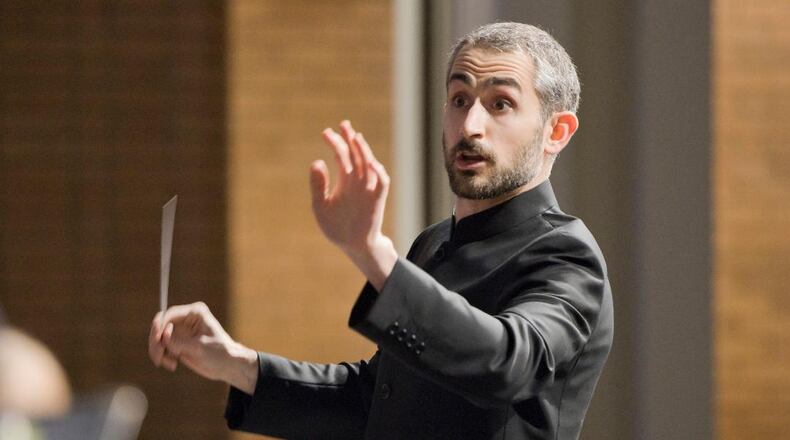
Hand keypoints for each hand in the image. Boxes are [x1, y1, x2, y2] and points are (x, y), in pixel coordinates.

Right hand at [148, 302, 257, 393]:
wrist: (227, 366)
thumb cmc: (219, 353)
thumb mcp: (199, 348)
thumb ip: (179, 342)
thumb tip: (163, 336)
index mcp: (195, 312)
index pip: (169, 314)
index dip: (160, 327)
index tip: (158, 341)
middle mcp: (186, 318)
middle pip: (160, 325)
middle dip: (156, 341)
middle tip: (159, 357)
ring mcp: (181, 331)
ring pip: (158, 337)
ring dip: (158, 350)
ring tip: (169, 364)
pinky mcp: (177, 342)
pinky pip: (161, 347)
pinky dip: (162, 356)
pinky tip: (172, 365)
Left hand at [309, 120, 397, 288]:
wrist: (353, 246)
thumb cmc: (336, 227)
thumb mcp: (320, 205)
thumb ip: (318, 185)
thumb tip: (316, 162)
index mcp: (344, 181)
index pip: (341, 156)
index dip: (335, 143)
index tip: (326, 132)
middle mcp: (357, 181)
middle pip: (356, 155)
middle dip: (350, 140)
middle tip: (343, 124)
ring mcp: (368, 189)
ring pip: (368, 164)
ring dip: (363, 151)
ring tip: (355, 137)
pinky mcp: (377, 200)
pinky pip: (382, 183)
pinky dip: (378, 173)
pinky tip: (371, 163)